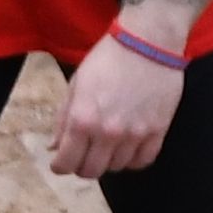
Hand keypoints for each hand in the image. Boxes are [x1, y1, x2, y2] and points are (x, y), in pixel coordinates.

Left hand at [47, 32, 184, 178]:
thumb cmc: (107, 58)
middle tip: (85, 154)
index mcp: (82, 119)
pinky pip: (143, 161)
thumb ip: (64, 118)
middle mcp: (107, 133)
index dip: (60, 166)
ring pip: (117, 167)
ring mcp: (135, 134)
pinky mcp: (158, 131)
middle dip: (83, 166)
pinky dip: (133, 160)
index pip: (66, 163)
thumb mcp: (76, 84)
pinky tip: (128, 148)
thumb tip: (54, 147)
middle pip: (91, 171)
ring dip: (108, 161)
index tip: (62, 161)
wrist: (148, 42)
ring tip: (108, 146)